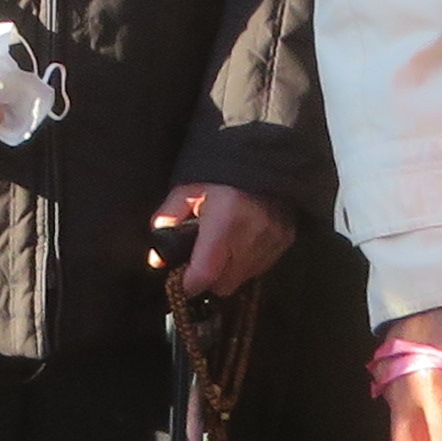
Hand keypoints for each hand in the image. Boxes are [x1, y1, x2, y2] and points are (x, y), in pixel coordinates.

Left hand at [154, 183, 293, 297]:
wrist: (263, 156)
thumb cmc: (220, 175)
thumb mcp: (187, 191)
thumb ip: (167, 220)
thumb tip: (156, 258)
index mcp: (224, 221)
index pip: (205, 274)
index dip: (188, 283)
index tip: (179, 280)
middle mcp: (251, 235)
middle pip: (223, 284)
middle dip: (209, 277)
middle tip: (202, 258)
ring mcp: (272, 240)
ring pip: (242, 279)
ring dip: (229, 270)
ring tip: (224, 246)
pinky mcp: (285, 241)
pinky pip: (261, 268)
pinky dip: (248, 262)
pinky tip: (243, 241)